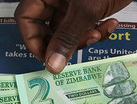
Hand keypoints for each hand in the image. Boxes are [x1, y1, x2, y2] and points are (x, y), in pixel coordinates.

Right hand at [14, 0, 131, 73]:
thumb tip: (52, 65)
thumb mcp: (85, 11)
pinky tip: (110, 24)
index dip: (33, 40)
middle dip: (64, 43)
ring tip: (99, 32)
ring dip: (85, 38)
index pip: (25, 18)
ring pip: (69, 32)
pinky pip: (85, 27)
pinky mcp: (89, 8)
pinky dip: (98, 31)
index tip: (48, 58)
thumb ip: (67, 38)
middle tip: (76, 49)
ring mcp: (72, 4)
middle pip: (47, 28)